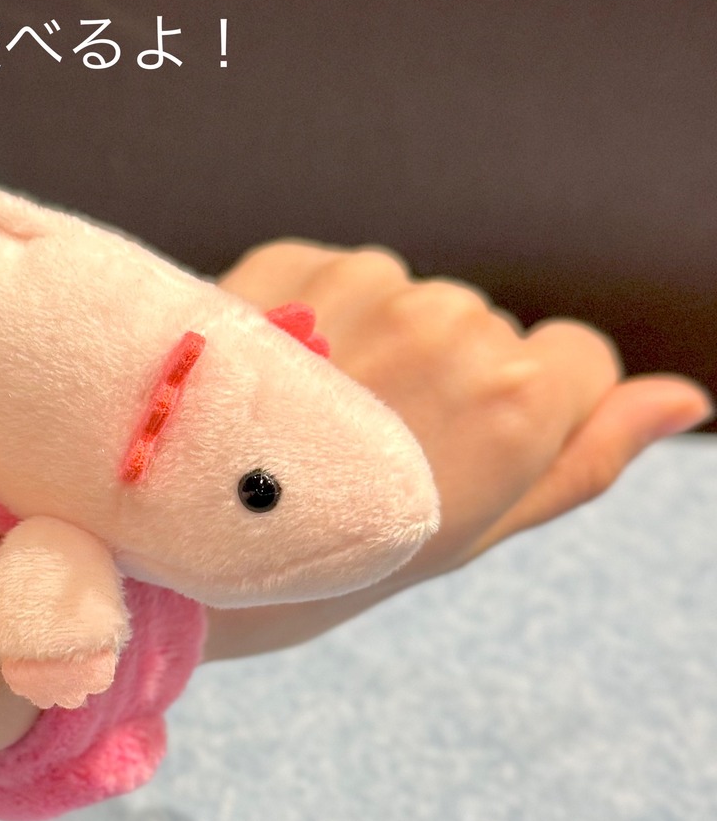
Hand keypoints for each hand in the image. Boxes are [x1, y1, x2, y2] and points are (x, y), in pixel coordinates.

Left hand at [202, 239, 713, 660]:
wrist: (157, 541)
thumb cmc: (319, 561)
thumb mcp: (464, 535)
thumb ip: (580, 462)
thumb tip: (683, 400)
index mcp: (515, 402)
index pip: (580, 359)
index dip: (528, 412)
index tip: (458, 452)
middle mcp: (454, 322)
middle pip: (489, 330)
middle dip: (443, 381)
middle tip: (362, 454)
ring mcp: (369, 281)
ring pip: (412, 299)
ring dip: (377, 346)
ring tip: (306, 423)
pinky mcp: (291, 258)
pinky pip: (340, 273)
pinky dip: (318, 316)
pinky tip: (276, 380)